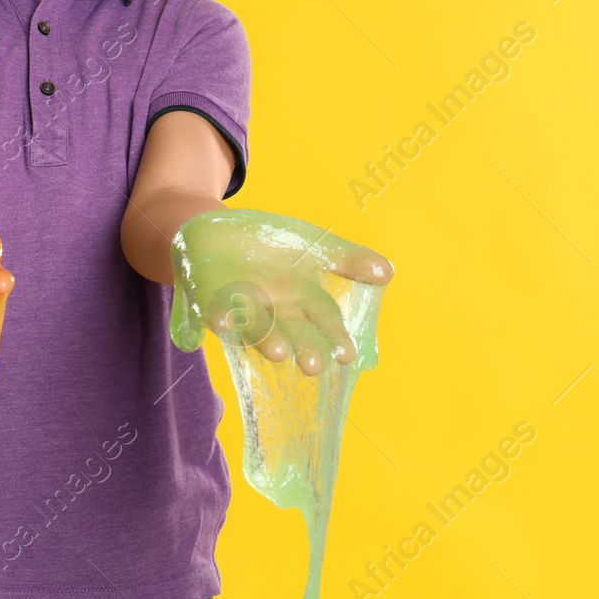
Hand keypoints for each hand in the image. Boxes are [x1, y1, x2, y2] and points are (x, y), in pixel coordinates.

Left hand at [172, 211, 393, 376]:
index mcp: (301, 299)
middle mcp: (274, 310)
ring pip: (257, 327)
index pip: (323, 321)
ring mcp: (242, 306)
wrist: (215, 232)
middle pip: (293, 331)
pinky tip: (221, 322)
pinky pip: (215, 308)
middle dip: (303, 348)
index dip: (335, 338)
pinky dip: (219, 316)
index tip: (346, 356)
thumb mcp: (313, 245)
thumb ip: (347, 258)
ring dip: (266, 340)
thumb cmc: (270, 245)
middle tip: (312, 366)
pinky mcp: (210, 297)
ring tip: (277, 351)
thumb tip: (388, 271)